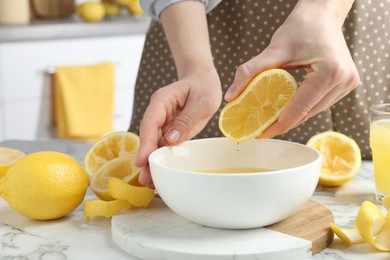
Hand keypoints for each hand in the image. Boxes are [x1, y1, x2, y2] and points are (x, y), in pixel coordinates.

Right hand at [135, 68, 221, 186]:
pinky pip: (163, 146)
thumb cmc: (203, 86)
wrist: (202, 80)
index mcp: (161, 101)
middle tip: (145, 179)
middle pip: (148, 137)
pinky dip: (162, 159)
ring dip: (152, 162)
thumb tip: (170, 141)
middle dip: (146, 158)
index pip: (150, 123)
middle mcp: (158, 113)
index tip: (142, 160)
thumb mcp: (201, 102)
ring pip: (154, 144)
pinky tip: (161, 173)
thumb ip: (186, 120)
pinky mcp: (169, 131)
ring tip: (151, 183)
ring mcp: (162, 122)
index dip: (146, 143)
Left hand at [224, 0, 358, 138]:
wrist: (322, 14)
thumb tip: (231, 97)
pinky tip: (288, 107)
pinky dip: (304, 107)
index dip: (279, 125)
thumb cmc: (301, 27)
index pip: (300, 108)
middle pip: (307, 113)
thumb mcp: (273, 50)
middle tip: (261, 128)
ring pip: (315, 111)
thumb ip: (249, 72)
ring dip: (294, 116)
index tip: (261, 134)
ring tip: (272, 120)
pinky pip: (320, 104)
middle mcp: (344, 80)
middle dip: (284, 122)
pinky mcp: (347, 83)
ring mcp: (348, 83)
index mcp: (330, 72)